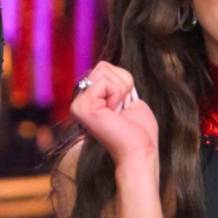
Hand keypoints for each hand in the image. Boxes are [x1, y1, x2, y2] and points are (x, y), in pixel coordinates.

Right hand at [70, 61, 158, 175]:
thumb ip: (116, 83)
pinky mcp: (83, 107)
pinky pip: (106, 83)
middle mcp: (79, 101)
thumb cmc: (139, 130)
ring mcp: (78, 104)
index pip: (104, 67)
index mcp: (89, 100)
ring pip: (105, 71)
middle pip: (103, 66)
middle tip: (123, 108)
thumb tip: (106, 66)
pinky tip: (115, 113)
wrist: (139, 151)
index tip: (124, 105)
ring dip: (122, 90)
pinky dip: (118, 95)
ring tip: (119, 112)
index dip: (124, 81)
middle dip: (123, 83)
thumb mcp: (128, 99)